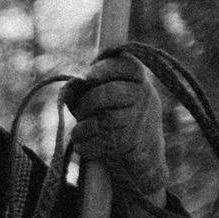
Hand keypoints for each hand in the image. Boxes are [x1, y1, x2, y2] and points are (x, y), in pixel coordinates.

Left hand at [62, 55, 167, 204]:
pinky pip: (100, 143)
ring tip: (79, 131)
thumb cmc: (119, 115)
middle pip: (108, 93)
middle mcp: (144, 96)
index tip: (88, 76)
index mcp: (138, 79)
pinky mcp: (130, 144)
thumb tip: (74, 84)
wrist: (143, 151)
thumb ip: (97, 82)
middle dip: (87, 102)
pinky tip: (83, 145)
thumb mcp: (116, 92)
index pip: (126, 65)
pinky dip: (85, 146)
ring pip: (103, 120)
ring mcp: (139, 121)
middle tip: (81, 110)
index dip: (105, 69)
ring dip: (83, 128)